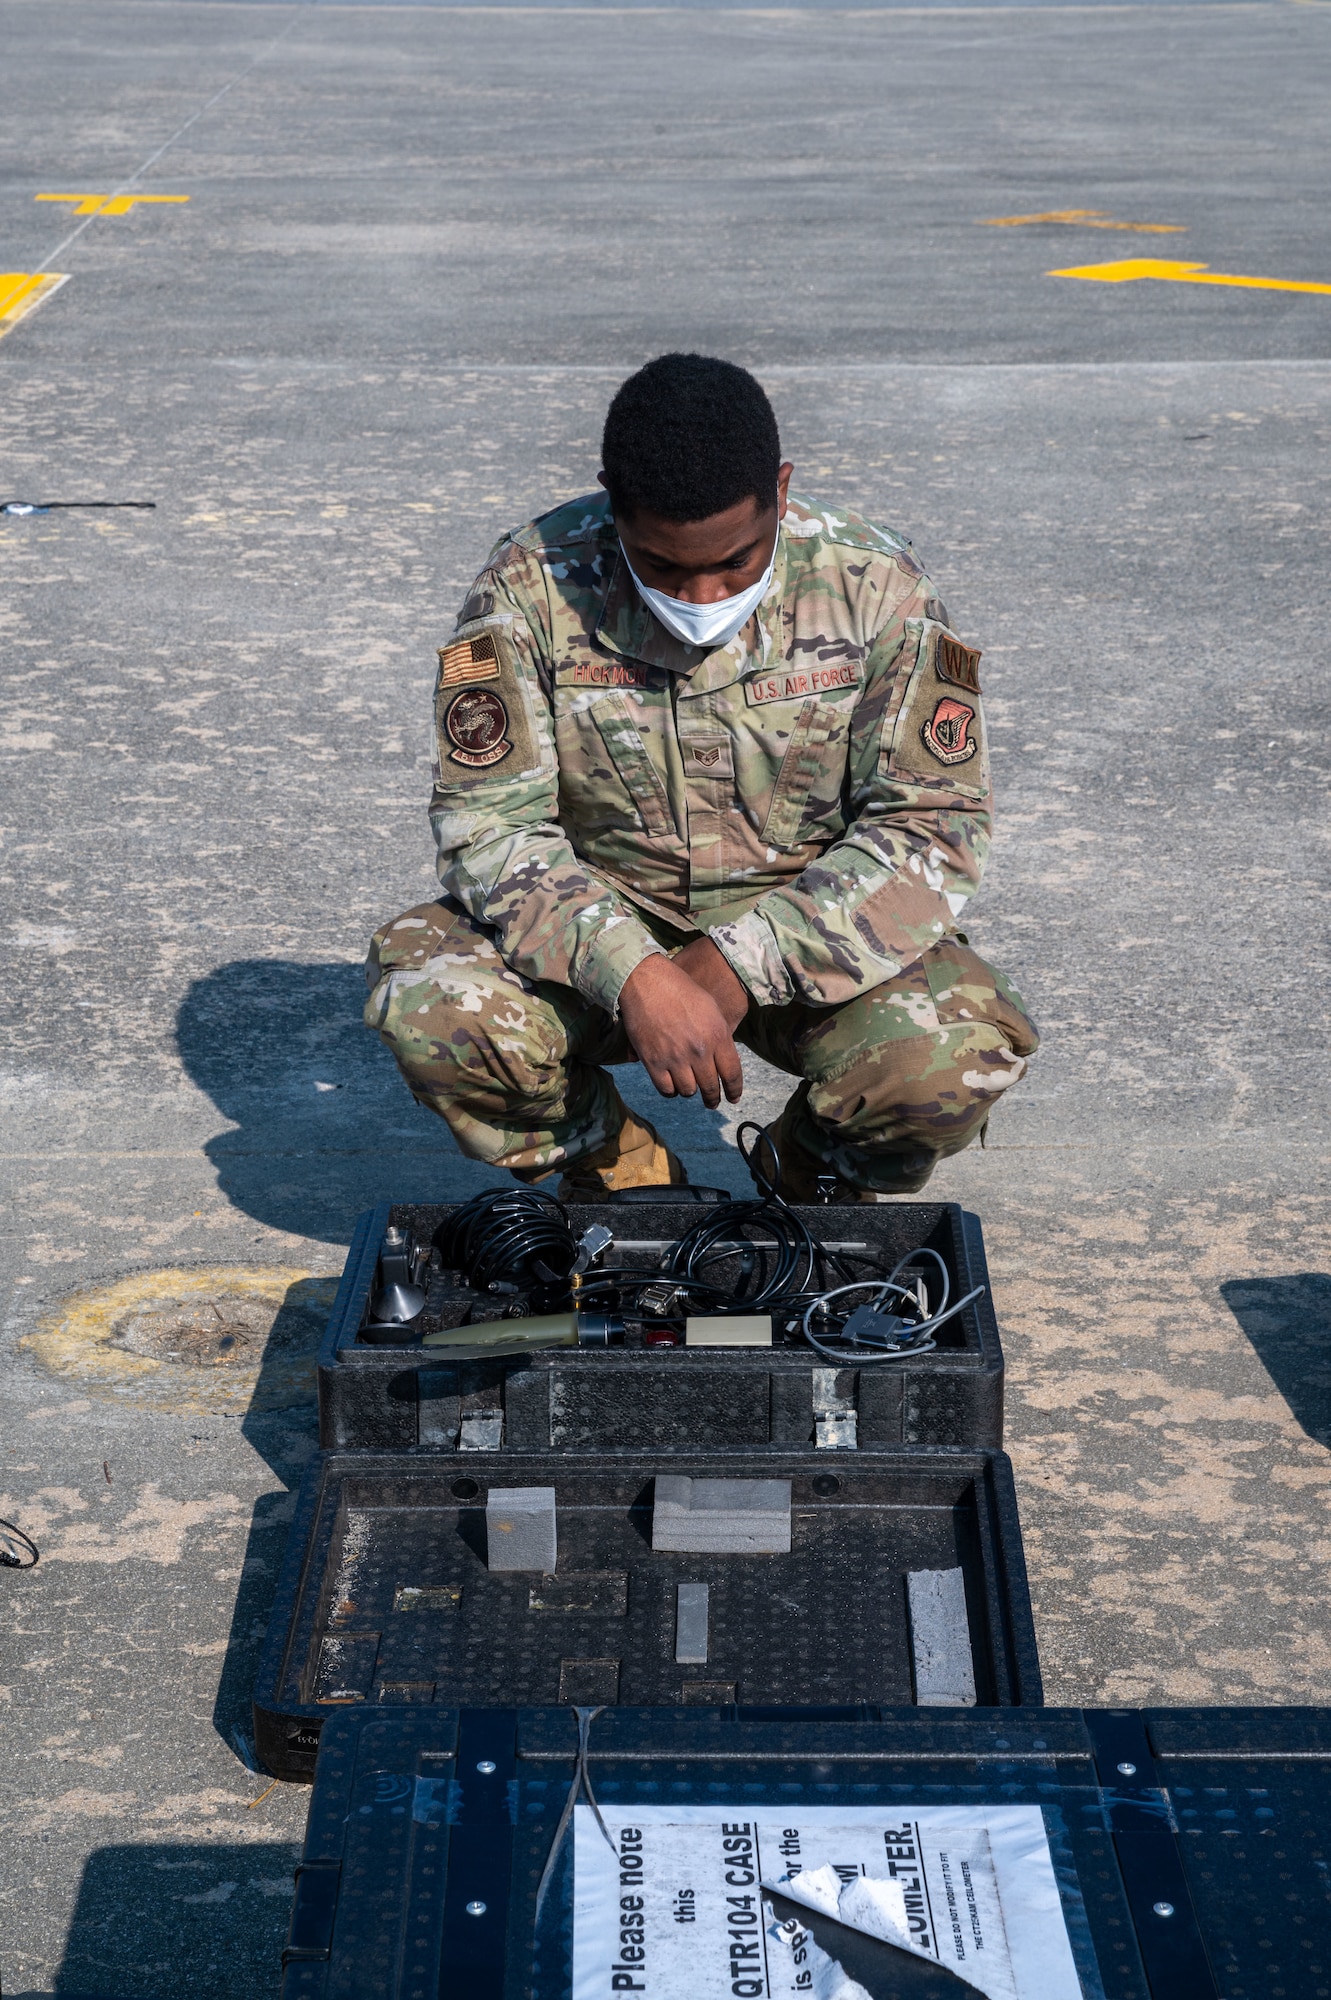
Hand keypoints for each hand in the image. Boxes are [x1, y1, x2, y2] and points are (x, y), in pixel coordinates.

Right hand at [619, 947, 745, 1107]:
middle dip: (712, 1098)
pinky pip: (666, 1089)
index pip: (732, 1074)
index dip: (734, 1090)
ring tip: (689, 1087)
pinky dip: (670, 1091)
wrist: (647, 981)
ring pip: (688, 1091)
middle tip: (712, 1102)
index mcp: (718, 1035)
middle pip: (710, 1087)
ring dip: (690, 1090)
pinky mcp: (653, 1062)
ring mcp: (675, 1058)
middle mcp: (699, 1051)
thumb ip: (719, 1035)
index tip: (733, 1098)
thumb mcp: (711, 1008)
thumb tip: (722, 1059)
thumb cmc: (680, 989)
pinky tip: (672, 1085)